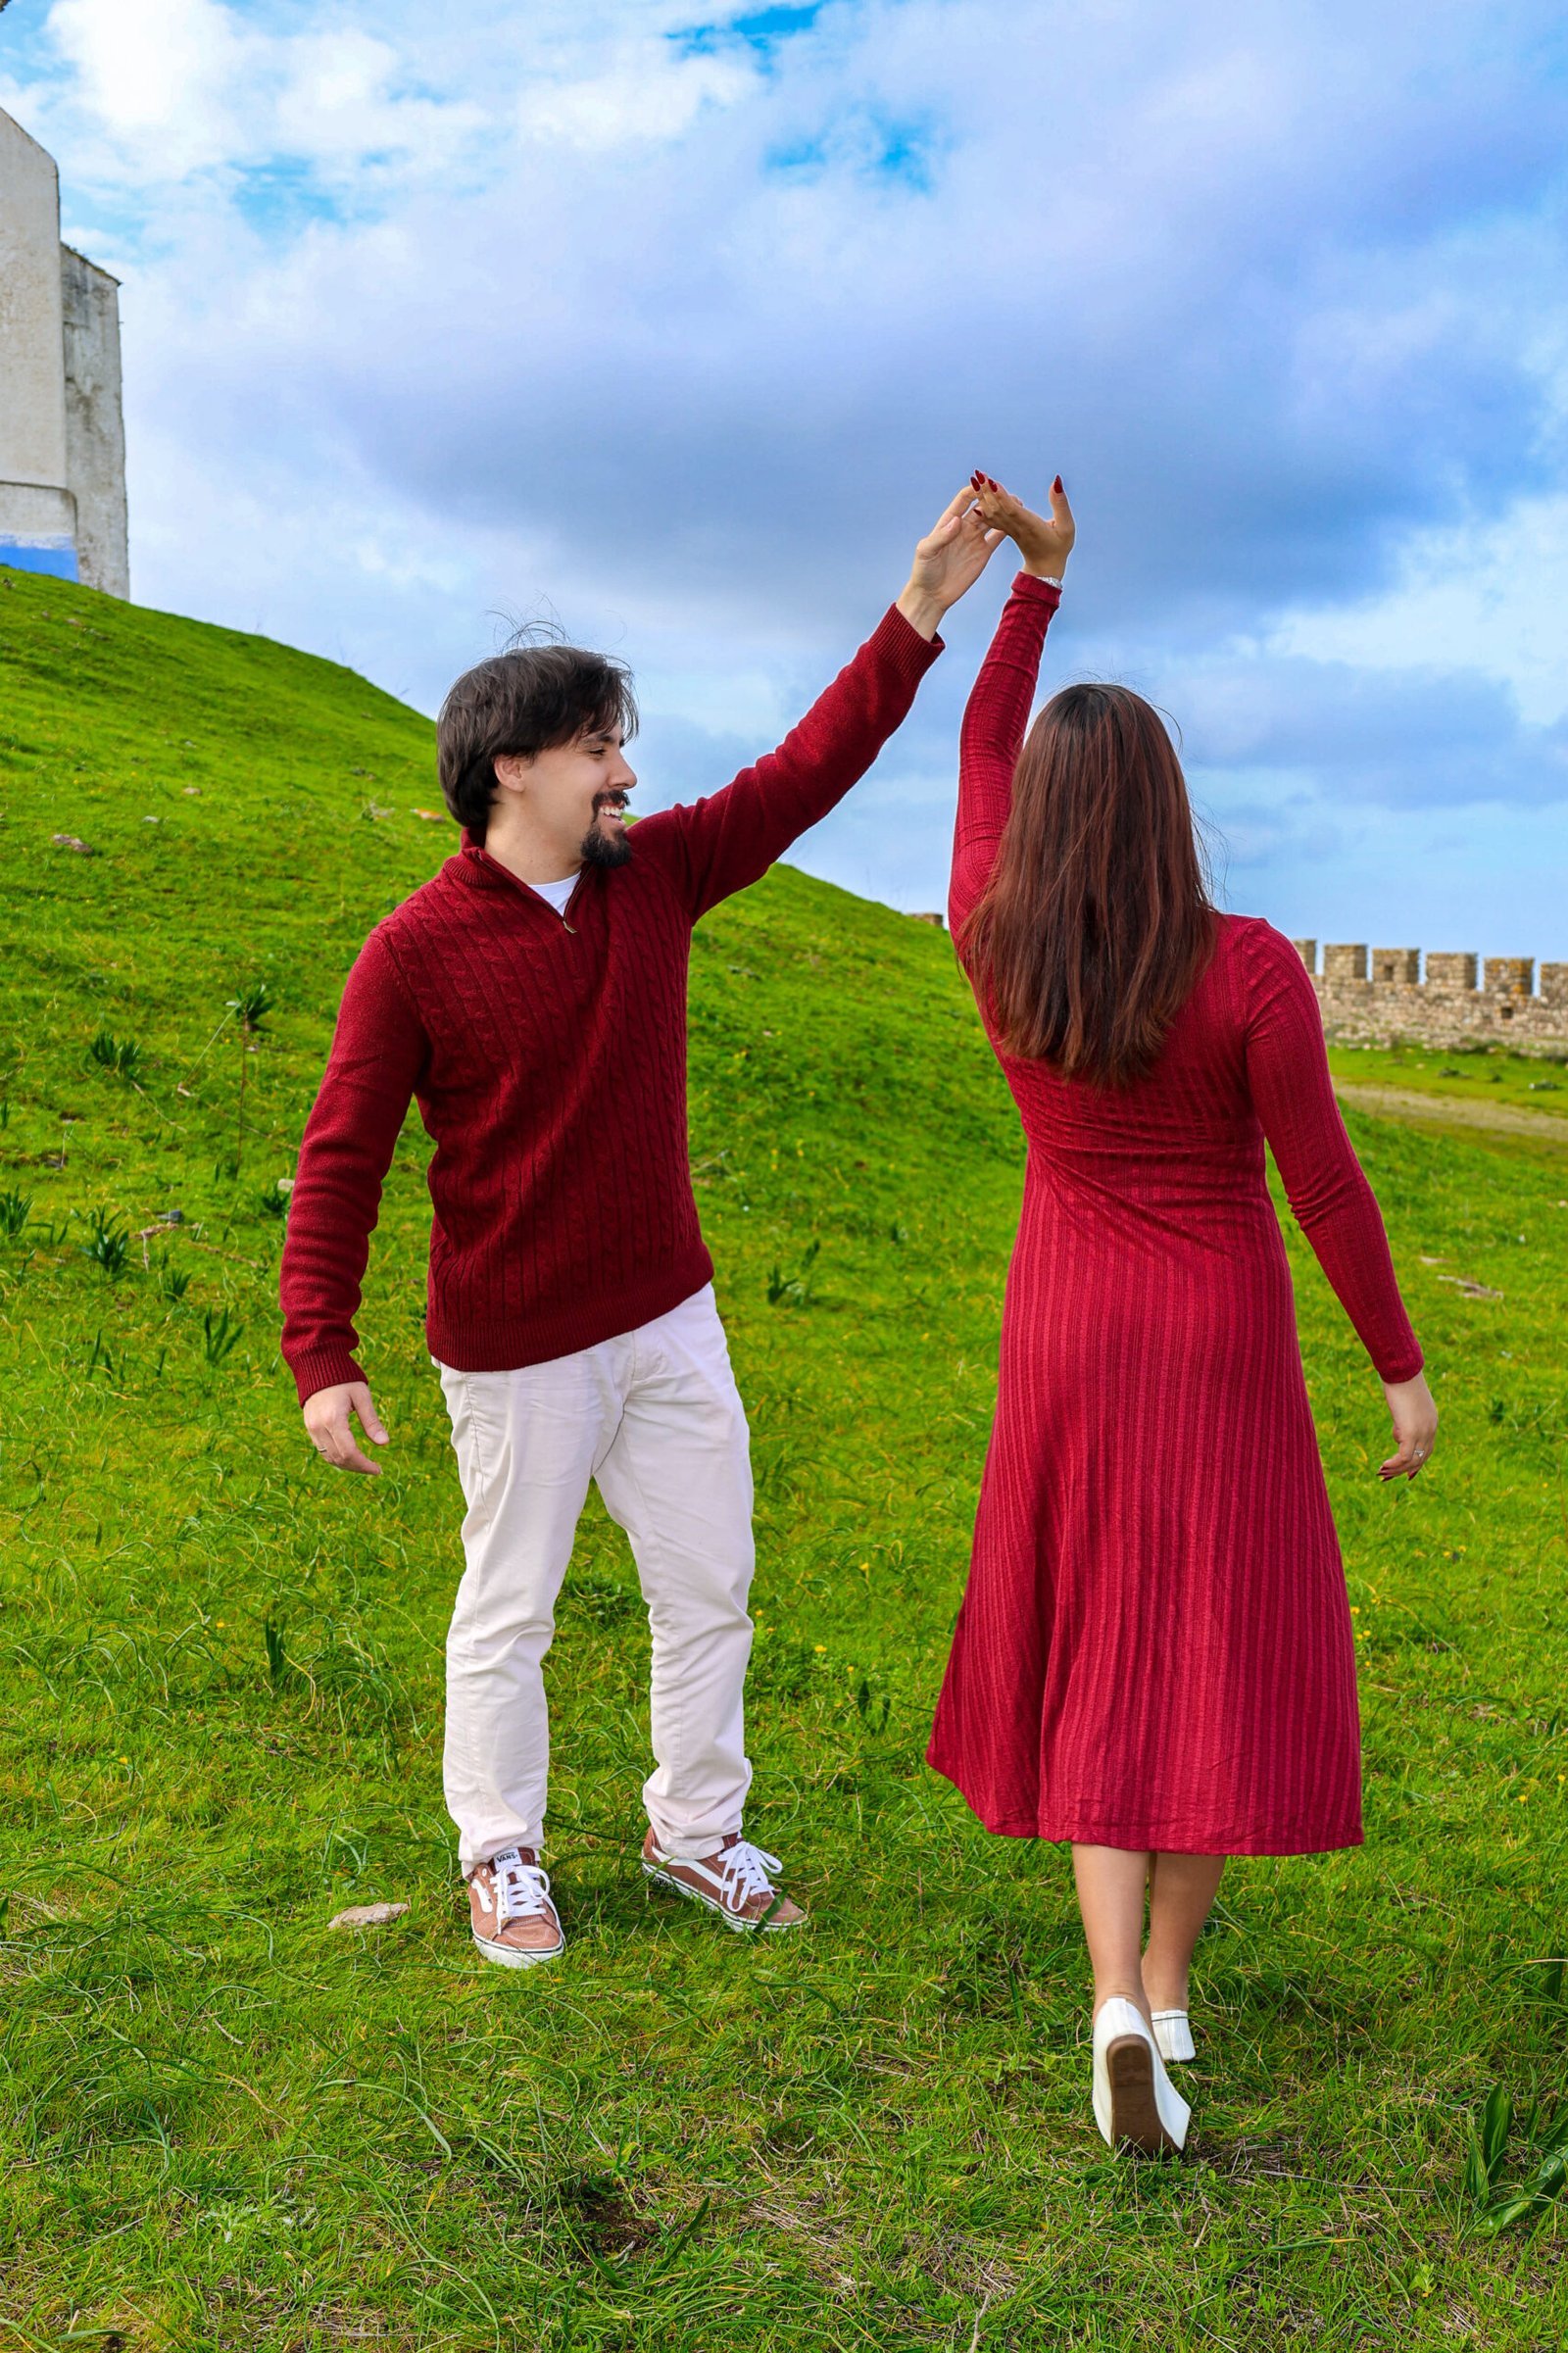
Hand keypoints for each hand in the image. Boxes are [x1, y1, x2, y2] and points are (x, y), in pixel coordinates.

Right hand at [304, 1380, 388, 1475]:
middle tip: (374, 1469)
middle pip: (339, 1458)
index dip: (364, 1464)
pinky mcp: (309, 1427)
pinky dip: (336, 1457)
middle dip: (358, 1467)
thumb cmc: (344, 1379)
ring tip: (365, 1465)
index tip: (378, 1469)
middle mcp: (319, 1426)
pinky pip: (322, 1450)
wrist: (317, 1365)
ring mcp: (311, 1428)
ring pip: (329, 1458)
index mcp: (333, 1419)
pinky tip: (350, 1457)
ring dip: (347, 1465)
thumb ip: (372, 1421)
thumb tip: (385, 1443)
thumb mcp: (362, 1396)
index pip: (349, 1452)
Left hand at [895, 487, 1006, 638]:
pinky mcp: (984, 552)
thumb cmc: (924, 572)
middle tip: (1007, 492)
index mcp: (948, 522)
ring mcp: (974, 539)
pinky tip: (1017, 522)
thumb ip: (941, 535)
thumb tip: (957, 521)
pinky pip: (998, 536)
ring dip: (1003, 511)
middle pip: (981, 506)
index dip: (975, 490)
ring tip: (1017, 503)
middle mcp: (963, 527)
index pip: (964, 499)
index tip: (986, 484)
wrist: (932, 595)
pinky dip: (1007, 528)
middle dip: (993, 498)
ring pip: (992, 519)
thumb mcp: (927, 551)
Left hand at [969, 471, 1075, 580]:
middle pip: (998, 509)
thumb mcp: (1067, 528)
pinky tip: (976, 500)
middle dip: (988, 491)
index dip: (1001, 496)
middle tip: (978, 474)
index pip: (1011, 510)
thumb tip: (1056, 482)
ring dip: (983, 497)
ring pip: (992, 513)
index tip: (992, 482)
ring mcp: (1009, 531)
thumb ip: (1061, 505)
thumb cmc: (1059, 548)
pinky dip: (984, 509)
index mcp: (1028, 527)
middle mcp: (1015, 528)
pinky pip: (993, 520)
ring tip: (976, 480)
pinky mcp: (1007, 532)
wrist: (1045, 571)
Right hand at [1379, 1371, 1436, 1480]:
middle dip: (1403, 1470)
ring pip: (1412, 1460)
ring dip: (1396, 1469)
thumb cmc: (1401, 1382)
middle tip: (1386, 1476)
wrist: (1402, 1372)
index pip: (1427, 1450)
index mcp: (1431, 1422)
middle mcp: (1431, 1430)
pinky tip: (1383, 1465)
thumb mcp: (1405, 1405)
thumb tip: (1398, 1434)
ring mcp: (1423, 1432)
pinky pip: (1404, 1456)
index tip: (1405, 1473)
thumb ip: (1404, 1421)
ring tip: (1381, 1472)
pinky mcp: (1411, 1432)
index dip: (1416, 1463)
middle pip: (1421, 1458)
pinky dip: (1394, 1464)